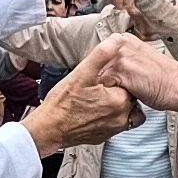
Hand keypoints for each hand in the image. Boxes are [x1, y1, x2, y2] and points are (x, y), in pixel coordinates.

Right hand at [26, 36, 144, 150]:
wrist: (48, 129)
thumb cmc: (62, 103)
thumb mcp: (81, 74)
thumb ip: (101, 55)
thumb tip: (115, 40)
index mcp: (120, 100)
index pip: (130, 82)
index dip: (117, 77)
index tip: (104, 78)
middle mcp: (121, 117)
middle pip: (129, 97)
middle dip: (118, 89)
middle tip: (99, 86)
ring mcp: (114, 130)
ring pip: (126, 112)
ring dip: (117, 104)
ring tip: (100, 98)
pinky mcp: (105, 137)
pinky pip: (115, 124)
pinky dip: (109, 117)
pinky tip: (94, 111)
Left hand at [101, 33, 177, 113]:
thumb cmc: (162, 80)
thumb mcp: (138, 62)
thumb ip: (120, 62)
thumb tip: (101, 72)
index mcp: (124, 39)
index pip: (96, 56)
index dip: (96, 73)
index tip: (101, 83)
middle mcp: (120, 43)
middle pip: (93, 65)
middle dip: (95, 80)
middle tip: (102, 93)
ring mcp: (120, 56)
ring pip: (95, 76)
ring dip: (99, 89)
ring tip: (109, 98)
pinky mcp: (122, 72)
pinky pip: (102, 87)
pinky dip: (105, 97)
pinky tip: (115, 101)